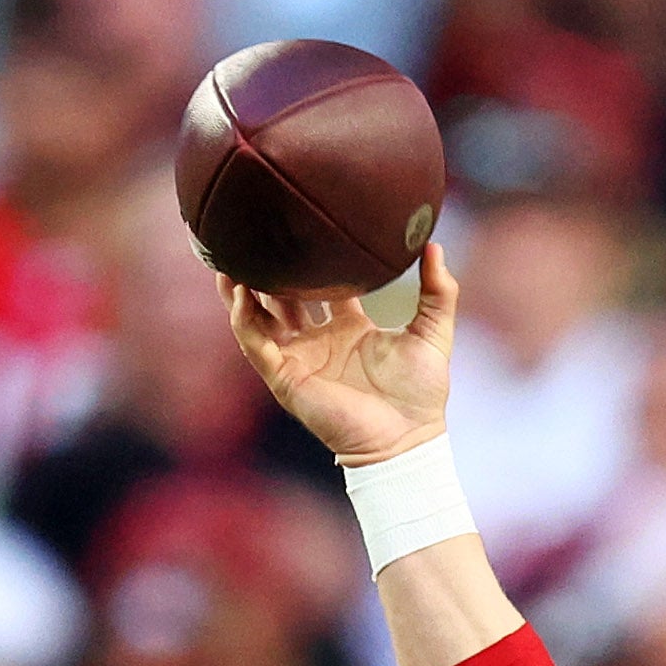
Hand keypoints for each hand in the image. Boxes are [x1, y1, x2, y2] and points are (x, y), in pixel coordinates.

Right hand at [224, 241, 458, 466]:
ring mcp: (299, 358)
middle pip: (281, 298)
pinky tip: (241, 293)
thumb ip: (438, 291)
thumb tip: (435, 245)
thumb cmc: (421, 394)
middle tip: (253, 235)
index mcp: (349, 328)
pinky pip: (256, 344)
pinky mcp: (286, 378)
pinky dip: (244, 319)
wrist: (408, 438)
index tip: (300, 227)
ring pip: (258, 318)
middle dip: (265, 270)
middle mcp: (319, 341)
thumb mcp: (433, 332)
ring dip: (241, 291)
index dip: (308, 260)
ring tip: (228, 258)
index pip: (320, 285)